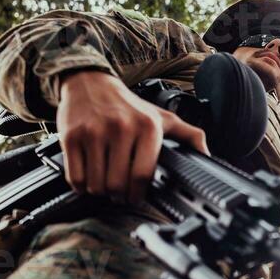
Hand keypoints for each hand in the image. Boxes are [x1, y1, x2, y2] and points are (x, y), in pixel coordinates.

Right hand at [57, 70, 208, 205]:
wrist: (89, 81)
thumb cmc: (128, 105)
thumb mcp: (162, 117)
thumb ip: (189, 135)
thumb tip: (207, 156)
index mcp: (147, 126)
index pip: (142, 175)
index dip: (137, 194)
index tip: (135, 197)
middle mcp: (121, 127)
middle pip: (118, 184)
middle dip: (118, 195)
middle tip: (117, 192)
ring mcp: (94, 132)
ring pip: (96, 184)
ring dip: (99, 191)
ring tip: (103, 183)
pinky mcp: (72, 136)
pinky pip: (75, 177)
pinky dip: (80, 185)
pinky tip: (87, 178)